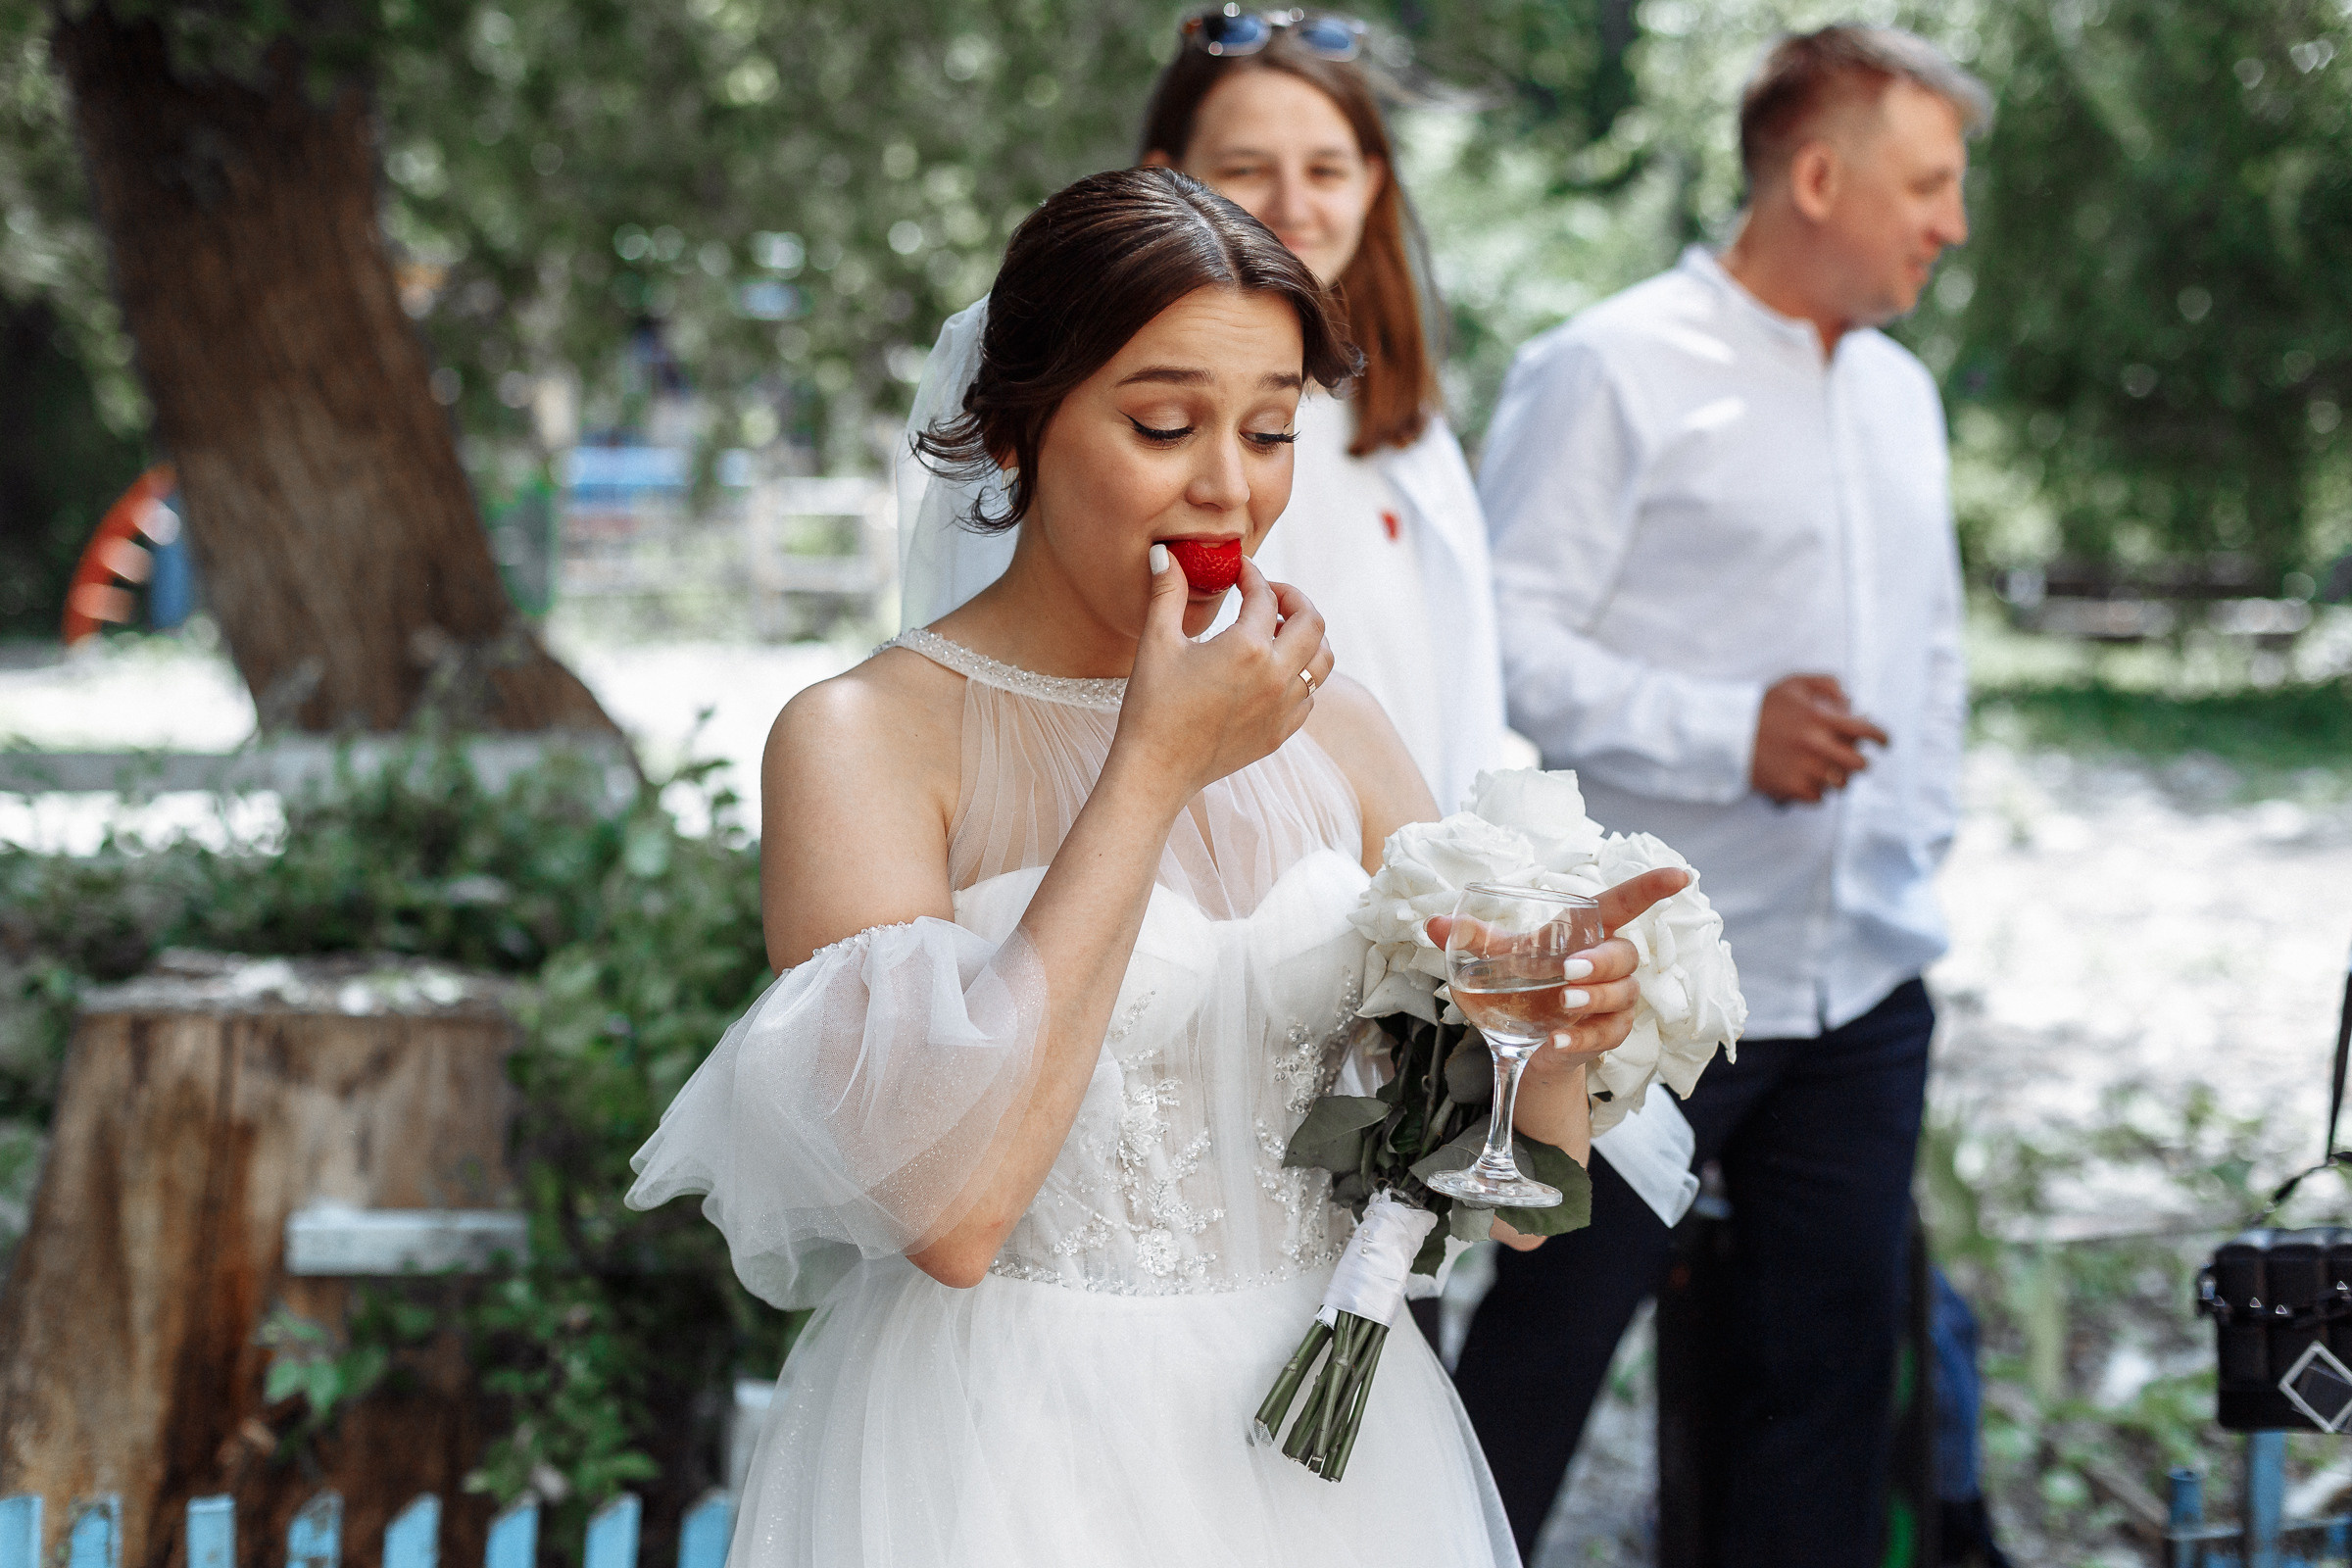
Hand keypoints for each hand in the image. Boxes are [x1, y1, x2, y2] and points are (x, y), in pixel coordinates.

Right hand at [1110, 550, 1334, 807]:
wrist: (1156, 771)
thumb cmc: (1151, 706)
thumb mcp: (1156, 642)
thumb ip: (1168, 592)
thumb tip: (1165, 553)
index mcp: (1246, 648)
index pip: (1265, 595)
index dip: (1253, 575)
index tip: (1240, 570)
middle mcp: (1276, 677)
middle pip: (1313, 622)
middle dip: (1295, 599)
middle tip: (1272, 594)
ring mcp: (1283, 708)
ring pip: (1323, 661)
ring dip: (1308, 638)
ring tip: (1280, 630)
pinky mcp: (1281, 733)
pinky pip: (1310, 695)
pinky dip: (1301, 675)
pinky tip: (1274, 671)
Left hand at [1422, 866, 1689, 1069]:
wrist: (1519, 1042)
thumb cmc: (1516, 988)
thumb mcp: (1492, 962)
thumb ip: (1470, 940)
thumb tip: (1433, 923)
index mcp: (1584, 933)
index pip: (1626, 903)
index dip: (1652, 887)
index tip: (1682, 874)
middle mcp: (1605, 964)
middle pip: (1625, 954)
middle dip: (1602, 961)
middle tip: (1570, 969)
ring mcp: (1611, 1002)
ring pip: (1623, 995)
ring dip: (1595, 997)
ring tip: (1564, 1001)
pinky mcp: (1605, 1035)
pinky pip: (1606, 1035)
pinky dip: (1582, 1037)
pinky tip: (1557, 1040)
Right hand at [1750, 674, 1887, 804]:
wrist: (1724, 735)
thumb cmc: (1761, 709)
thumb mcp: (1793, 684)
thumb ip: (1827, 685)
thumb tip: (1851, 702)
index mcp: (1820, 718)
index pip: (1866, 731)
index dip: (1881, 738)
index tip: (1884, 743)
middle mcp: (1815, 745)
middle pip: (1859, 764)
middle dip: (1860, 762)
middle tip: (1854, 760)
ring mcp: (1804, 769)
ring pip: (1841, 784)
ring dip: (1839, 778)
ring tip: (1828, 771)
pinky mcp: (1791, 789)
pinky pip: (1820, 798)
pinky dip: (1818, 792)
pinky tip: (1807, 780)